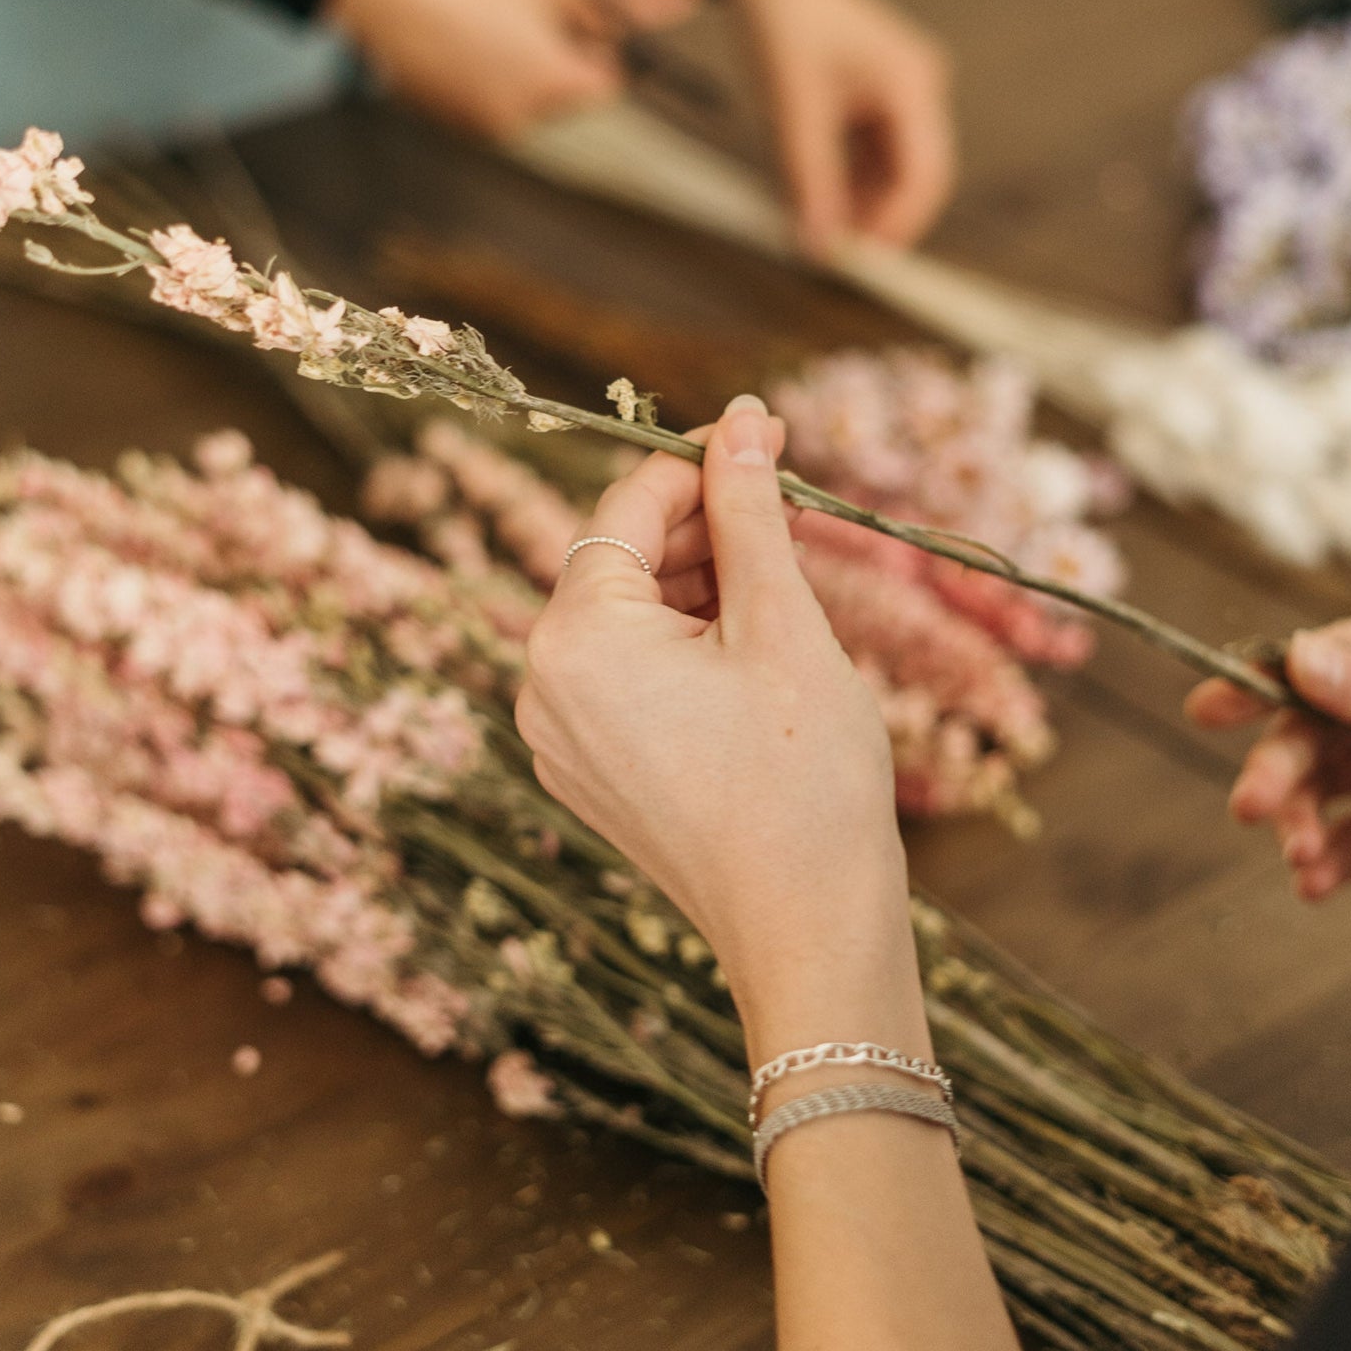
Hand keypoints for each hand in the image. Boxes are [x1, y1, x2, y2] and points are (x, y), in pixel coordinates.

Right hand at [321, 0, 697, 140]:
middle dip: (556, 50)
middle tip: (518, 2)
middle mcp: (523, 122)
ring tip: (480, 14)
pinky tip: (456, 34)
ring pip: (527, 95)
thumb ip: (625, 2)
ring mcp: (480, 128)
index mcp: (557, 86)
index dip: (594, 40)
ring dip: (519, 61)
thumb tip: (686, 2)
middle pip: (568, 91)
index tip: (567, 9)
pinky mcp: (448, 122)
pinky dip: (483, 72)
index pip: (610, 80)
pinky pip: (488, 100)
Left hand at [515, 395, 912, 1034]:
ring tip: (787, 585)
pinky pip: (624, 676)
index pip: (626, 505)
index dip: (701, 461)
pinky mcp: (589, 774)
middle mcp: (541, 686)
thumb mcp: (782, 622)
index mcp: (574, 640)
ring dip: (700, 584)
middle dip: (704, 527)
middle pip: (619, 560)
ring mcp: (558, 738)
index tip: (769, 437)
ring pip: (626, 618)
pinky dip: (683, 645)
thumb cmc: (805, 778)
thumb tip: (745, 419)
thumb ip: (751, 511)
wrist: (809, 931)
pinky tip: (755, 649)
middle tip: (794, 508)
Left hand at [715, 0, 955, 252]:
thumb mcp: (793, 109)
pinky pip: (870, 152)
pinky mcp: (876, 96)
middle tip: (835, 255)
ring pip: (891, 170)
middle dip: (879, 220)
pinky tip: (816, 199)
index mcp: (912, 84)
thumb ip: (810, 182)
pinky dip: (847, 179)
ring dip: (860, 203)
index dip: (896, 226)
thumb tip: (819, 247)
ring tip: (818, 230)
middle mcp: (918, 89)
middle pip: (915, 177)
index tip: (858, 261)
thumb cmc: (783, 20)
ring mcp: (899, 92)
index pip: (924, 176)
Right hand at [1187, 605, 1350, 898]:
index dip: (1258, 683)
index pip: (1320, 660)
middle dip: (1278, 770)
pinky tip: (1313, 883)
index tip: (1205, 709)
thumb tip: (1296, 657)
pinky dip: (1333, 863)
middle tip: (1249, 806)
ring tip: (1300, 855)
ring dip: (1302, 823)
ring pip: (1327, 788)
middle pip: (1313, 730)